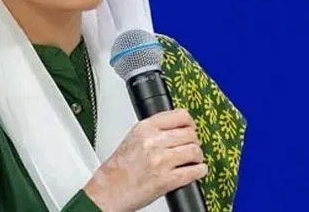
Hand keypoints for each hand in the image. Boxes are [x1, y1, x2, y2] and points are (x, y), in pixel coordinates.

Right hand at [82, 108, 206, 211]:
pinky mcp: (167, 179)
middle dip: (193, 142)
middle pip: (190, 134)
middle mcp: (153, 142)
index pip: (180, 116)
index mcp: (145, 128)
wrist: (109, 190)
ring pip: (194, 151)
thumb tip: (177, 128)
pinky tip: (195, 171)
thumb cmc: (119, 168)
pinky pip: (195, 171)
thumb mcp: (133, 139)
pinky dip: (199, 171)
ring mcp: (161, 160)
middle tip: (190, 148)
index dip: (190, 123)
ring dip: (197, 157)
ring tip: (192, 161)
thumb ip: (154, 131)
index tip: (190, 128)